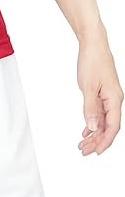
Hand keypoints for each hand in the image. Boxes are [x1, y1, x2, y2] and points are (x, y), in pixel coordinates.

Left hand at [77, 28, 123, 155]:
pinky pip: (100, 112)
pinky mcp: (102, 92)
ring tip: (83, 143)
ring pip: (103, 120)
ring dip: (94, 132)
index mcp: (114, 99)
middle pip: (108, 126)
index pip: (113, 127)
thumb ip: (90, 108)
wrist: (93, 43)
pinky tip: (86, 129)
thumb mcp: (88, 87)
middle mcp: (114, 99)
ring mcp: (108, 96)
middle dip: (97, 140)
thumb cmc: (92, 61)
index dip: (105, 141)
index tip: (96, 152)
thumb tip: (93, 127)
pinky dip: (93, 121)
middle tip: (83, 150)